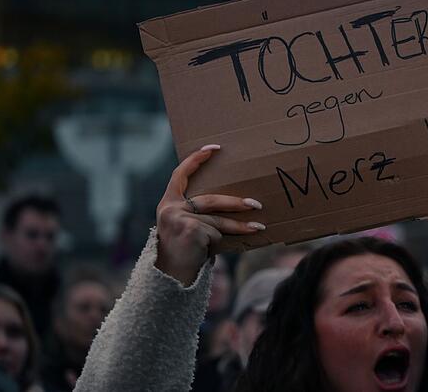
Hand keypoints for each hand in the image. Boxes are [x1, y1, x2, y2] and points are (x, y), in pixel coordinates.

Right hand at [155, 145, 264, 284]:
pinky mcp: (191, 229)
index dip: (195, 160)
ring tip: (259, 227)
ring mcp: (179, 218)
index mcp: (168, 203)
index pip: (180, 174)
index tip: (213, 148)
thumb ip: (198, 213)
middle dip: (235, 203)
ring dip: (240, 226)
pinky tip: (208, 252)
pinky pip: (215, 234)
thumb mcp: (186, 226)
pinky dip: (218, 244)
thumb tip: (233, 202)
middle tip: (256, 205)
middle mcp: (171, 208)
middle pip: (210, 200)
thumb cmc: (183, 251)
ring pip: (217, 220)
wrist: (169, 278)